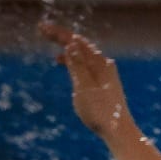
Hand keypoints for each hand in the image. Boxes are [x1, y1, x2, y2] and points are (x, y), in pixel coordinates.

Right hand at [40, 22, 133, 139]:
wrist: (119, 132)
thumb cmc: (100, 112)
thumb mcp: (84, 87)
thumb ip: (77, 65)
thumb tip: (71, 44)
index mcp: (99, 64)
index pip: (76, 41)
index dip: (58, 33)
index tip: (41, 27)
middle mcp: (104, 66)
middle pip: (80, 45)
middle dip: (62, 37)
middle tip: (43, 30)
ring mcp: (106, 76)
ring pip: (84, 55)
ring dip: (68, 48)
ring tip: (53, 46)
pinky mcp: (104, 86)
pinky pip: (87, 66)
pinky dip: (74, 62)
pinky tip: (64, 65)